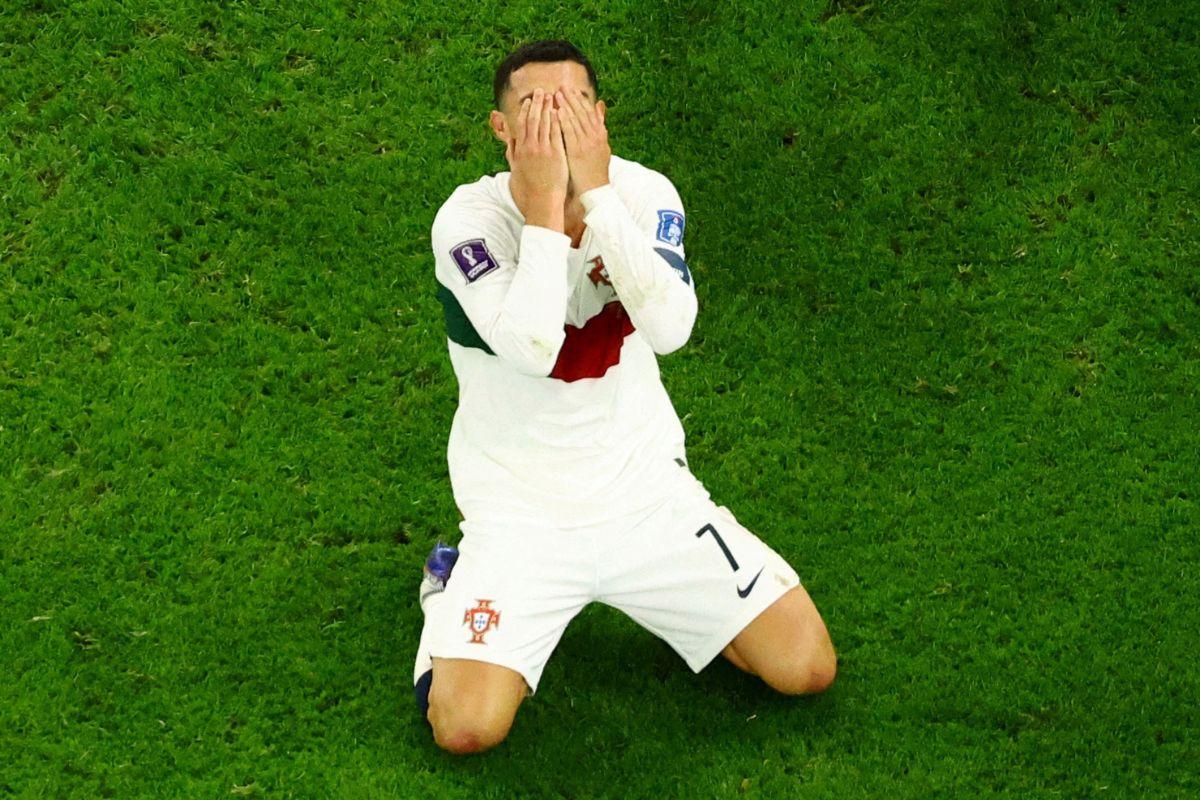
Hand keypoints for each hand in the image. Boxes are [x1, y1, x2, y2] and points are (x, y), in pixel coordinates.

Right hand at [506, 88, 568, 223]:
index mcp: (520, 150)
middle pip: (532, 120)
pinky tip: (560, 111)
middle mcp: (530, 148)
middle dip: (536, 104)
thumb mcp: (515, 171)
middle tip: (541, 91)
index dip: (525, 111)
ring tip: (552, 96)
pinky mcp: (555, 155)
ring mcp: (543, 150)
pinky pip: (556, 134)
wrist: (541, 203)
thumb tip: (510, 144)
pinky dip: (557, 121)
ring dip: (547, 108)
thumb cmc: (528, 191)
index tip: (528, 101)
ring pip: (544, 124)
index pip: (521, 125)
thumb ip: (513, 155)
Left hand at [556, 88, 610, 194]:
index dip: (580, 100)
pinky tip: (556, 111)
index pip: (589, 112)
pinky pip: (569, 133)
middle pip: (582, 112)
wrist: (596, 188)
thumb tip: (600, 104)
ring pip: (575, 120)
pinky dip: (563, 121)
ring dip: (566, 106)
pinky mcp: (577, 151)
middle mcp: (595, 136)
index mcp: (600, 134)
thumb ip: (600, 124)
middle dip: (571, 99)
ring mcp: (586, 143)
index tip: (572, 90)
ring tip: (556, 95)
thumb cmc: (596, 168)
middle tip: (561, 87)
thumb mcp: (603, 144)